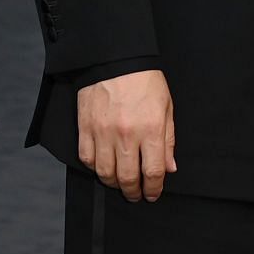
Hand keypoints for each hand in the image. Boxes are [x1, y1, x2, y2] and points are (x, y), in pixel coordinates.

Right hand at [76, 69, 175, 201]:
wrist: (115, 58)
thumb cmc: (145, 81)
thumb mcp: (166, 107)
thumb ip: (168, 140)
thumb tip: (169, 168)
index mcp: (150, 129)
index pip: (152, 172)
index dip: (153, 189)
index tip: (153, 194)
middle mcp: (126, 134)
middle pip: (127, 178)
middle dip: (133, 192)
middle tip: (136, 195)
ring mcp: (103, 132)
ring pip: (105, 173)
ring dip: (113, 184)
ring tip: (120, 184)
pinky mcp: (85, 127)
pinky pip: (87, 158)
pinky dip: (94, 168)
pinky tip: (103, 167)